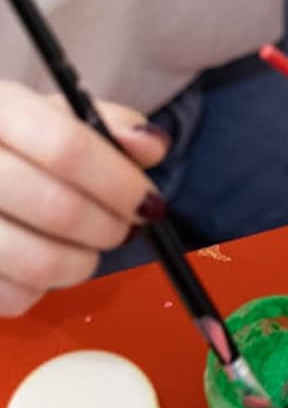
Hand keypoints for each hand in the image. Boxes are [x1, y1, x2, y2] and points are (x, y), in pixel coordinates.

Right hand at [0, 83, 169, 316]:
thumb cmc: (23, 140)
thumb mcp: (62, 114)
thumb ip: (112, 123)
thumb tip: (152, 146)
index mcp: (0, 111)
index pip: (68, 148)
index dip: (119, 181)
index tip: (149, 201)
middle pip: (58, 208)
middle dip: (110, 226)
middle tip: (126, 227)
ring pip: (38, 262)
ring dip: (83, 262)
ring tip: (91, 247)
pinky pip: (14, 295)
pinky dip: (43, 288)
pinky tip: (48, 259)